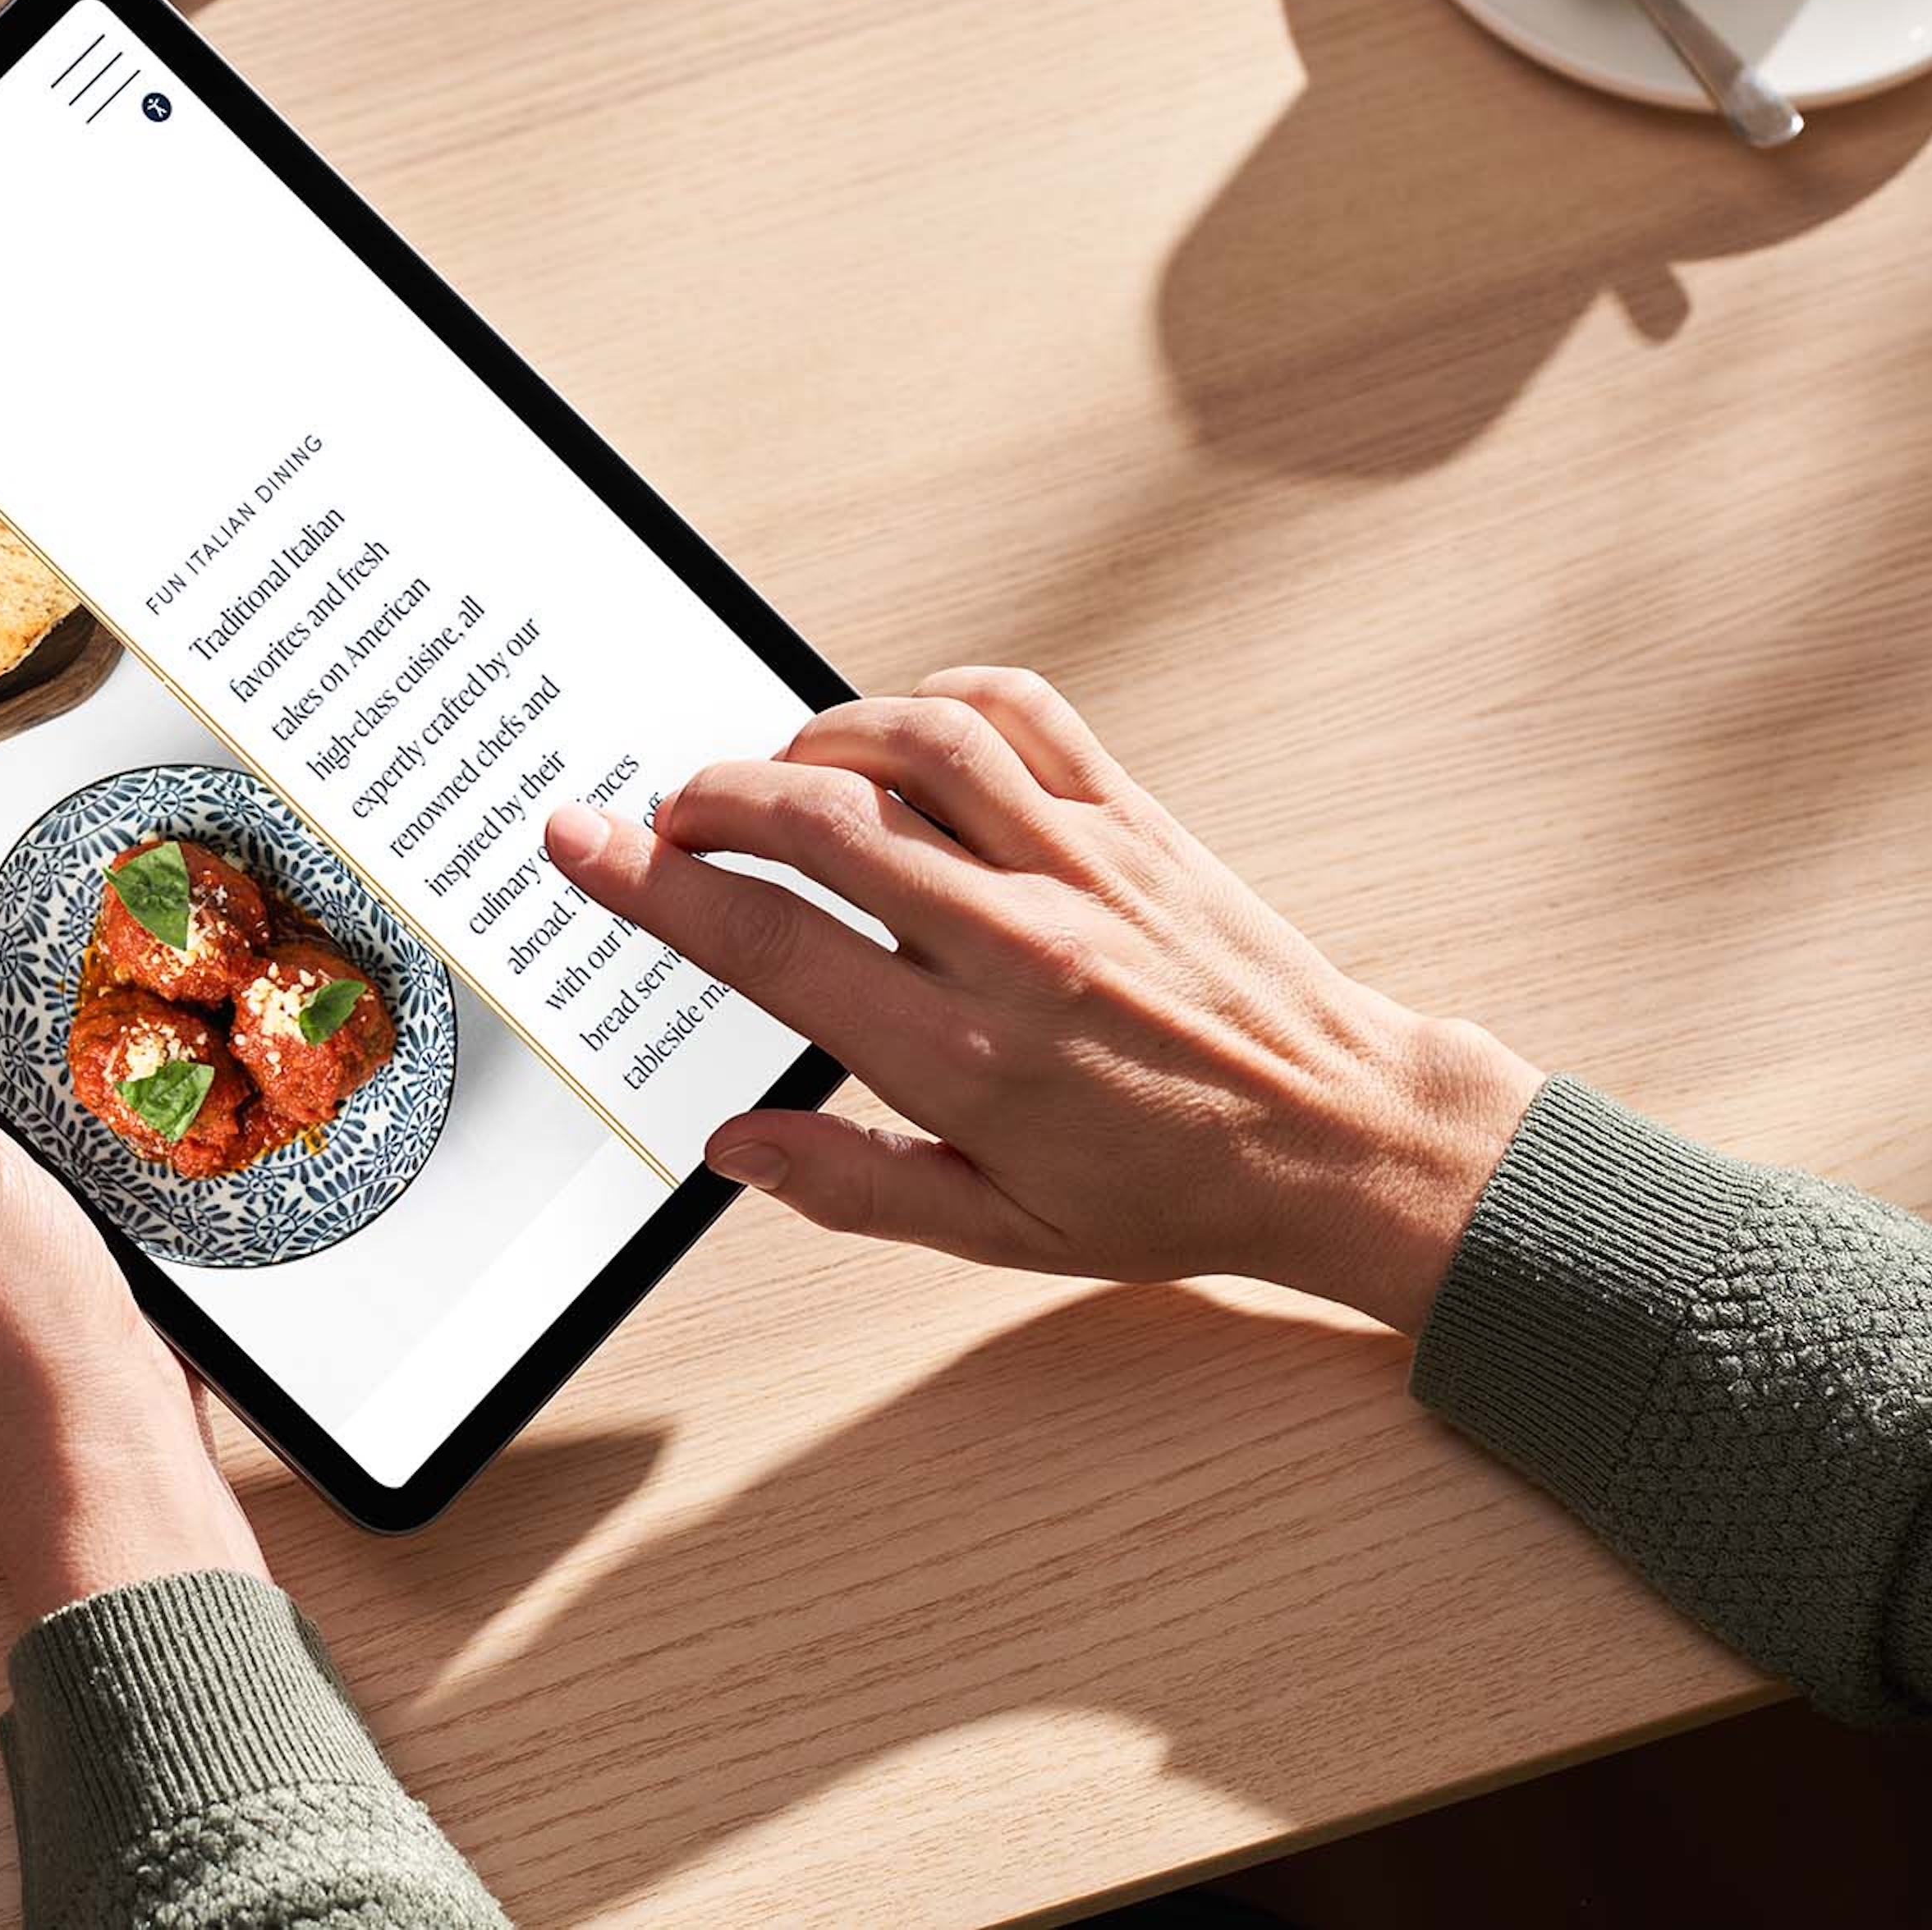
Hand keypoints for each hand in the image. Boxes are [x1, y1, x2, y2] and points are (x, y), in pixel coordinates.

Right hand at [544, 670, 1543, 1334]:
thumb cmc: (1175, 1189)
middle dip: (708, 798)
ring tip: (770, 775)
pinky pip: (1018, 712)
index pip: (770, 945)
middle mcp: (1015, 945)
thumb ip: (854, 1185)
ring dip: (810, 741)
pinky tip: (895, 735)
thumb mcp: (1002, 1231)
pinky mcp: (1134, 817)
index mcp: (963, 1056)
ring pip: (909, 745)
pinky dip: (934, 699)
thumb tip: (734, 1150)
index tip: (583, 843)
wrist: (1347, 1137)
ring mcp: (1080, 866)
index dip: (653, 884)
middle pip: (818, 820)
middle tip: (661, 813)